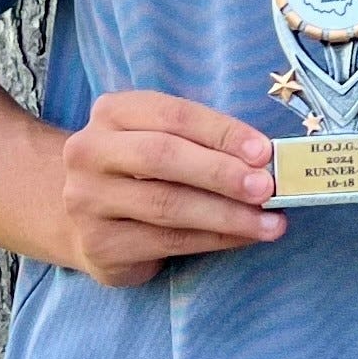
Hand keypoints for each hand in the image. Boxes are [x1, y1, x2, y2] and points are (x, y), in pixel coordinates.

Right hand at [59, 92, 281, 286]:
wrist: (88, 218)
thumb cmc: (144, 170)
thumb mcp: (165, 140)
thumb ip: (206, 143)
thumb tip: (266, 162)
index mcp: (112, 112)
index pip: (174, 115)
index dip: (222, 132)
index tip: (264, 152)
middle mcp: (89, 152)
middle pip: (163, 157)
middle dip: (222, 173)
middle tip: (267, 188)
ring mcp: (87, 201)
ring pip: (167, 205)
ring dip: (228, 215)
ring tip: (270, 223)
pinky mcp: (99, 245)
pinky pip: (168, 241)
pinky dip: (215, 239)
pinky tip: (246, 237)